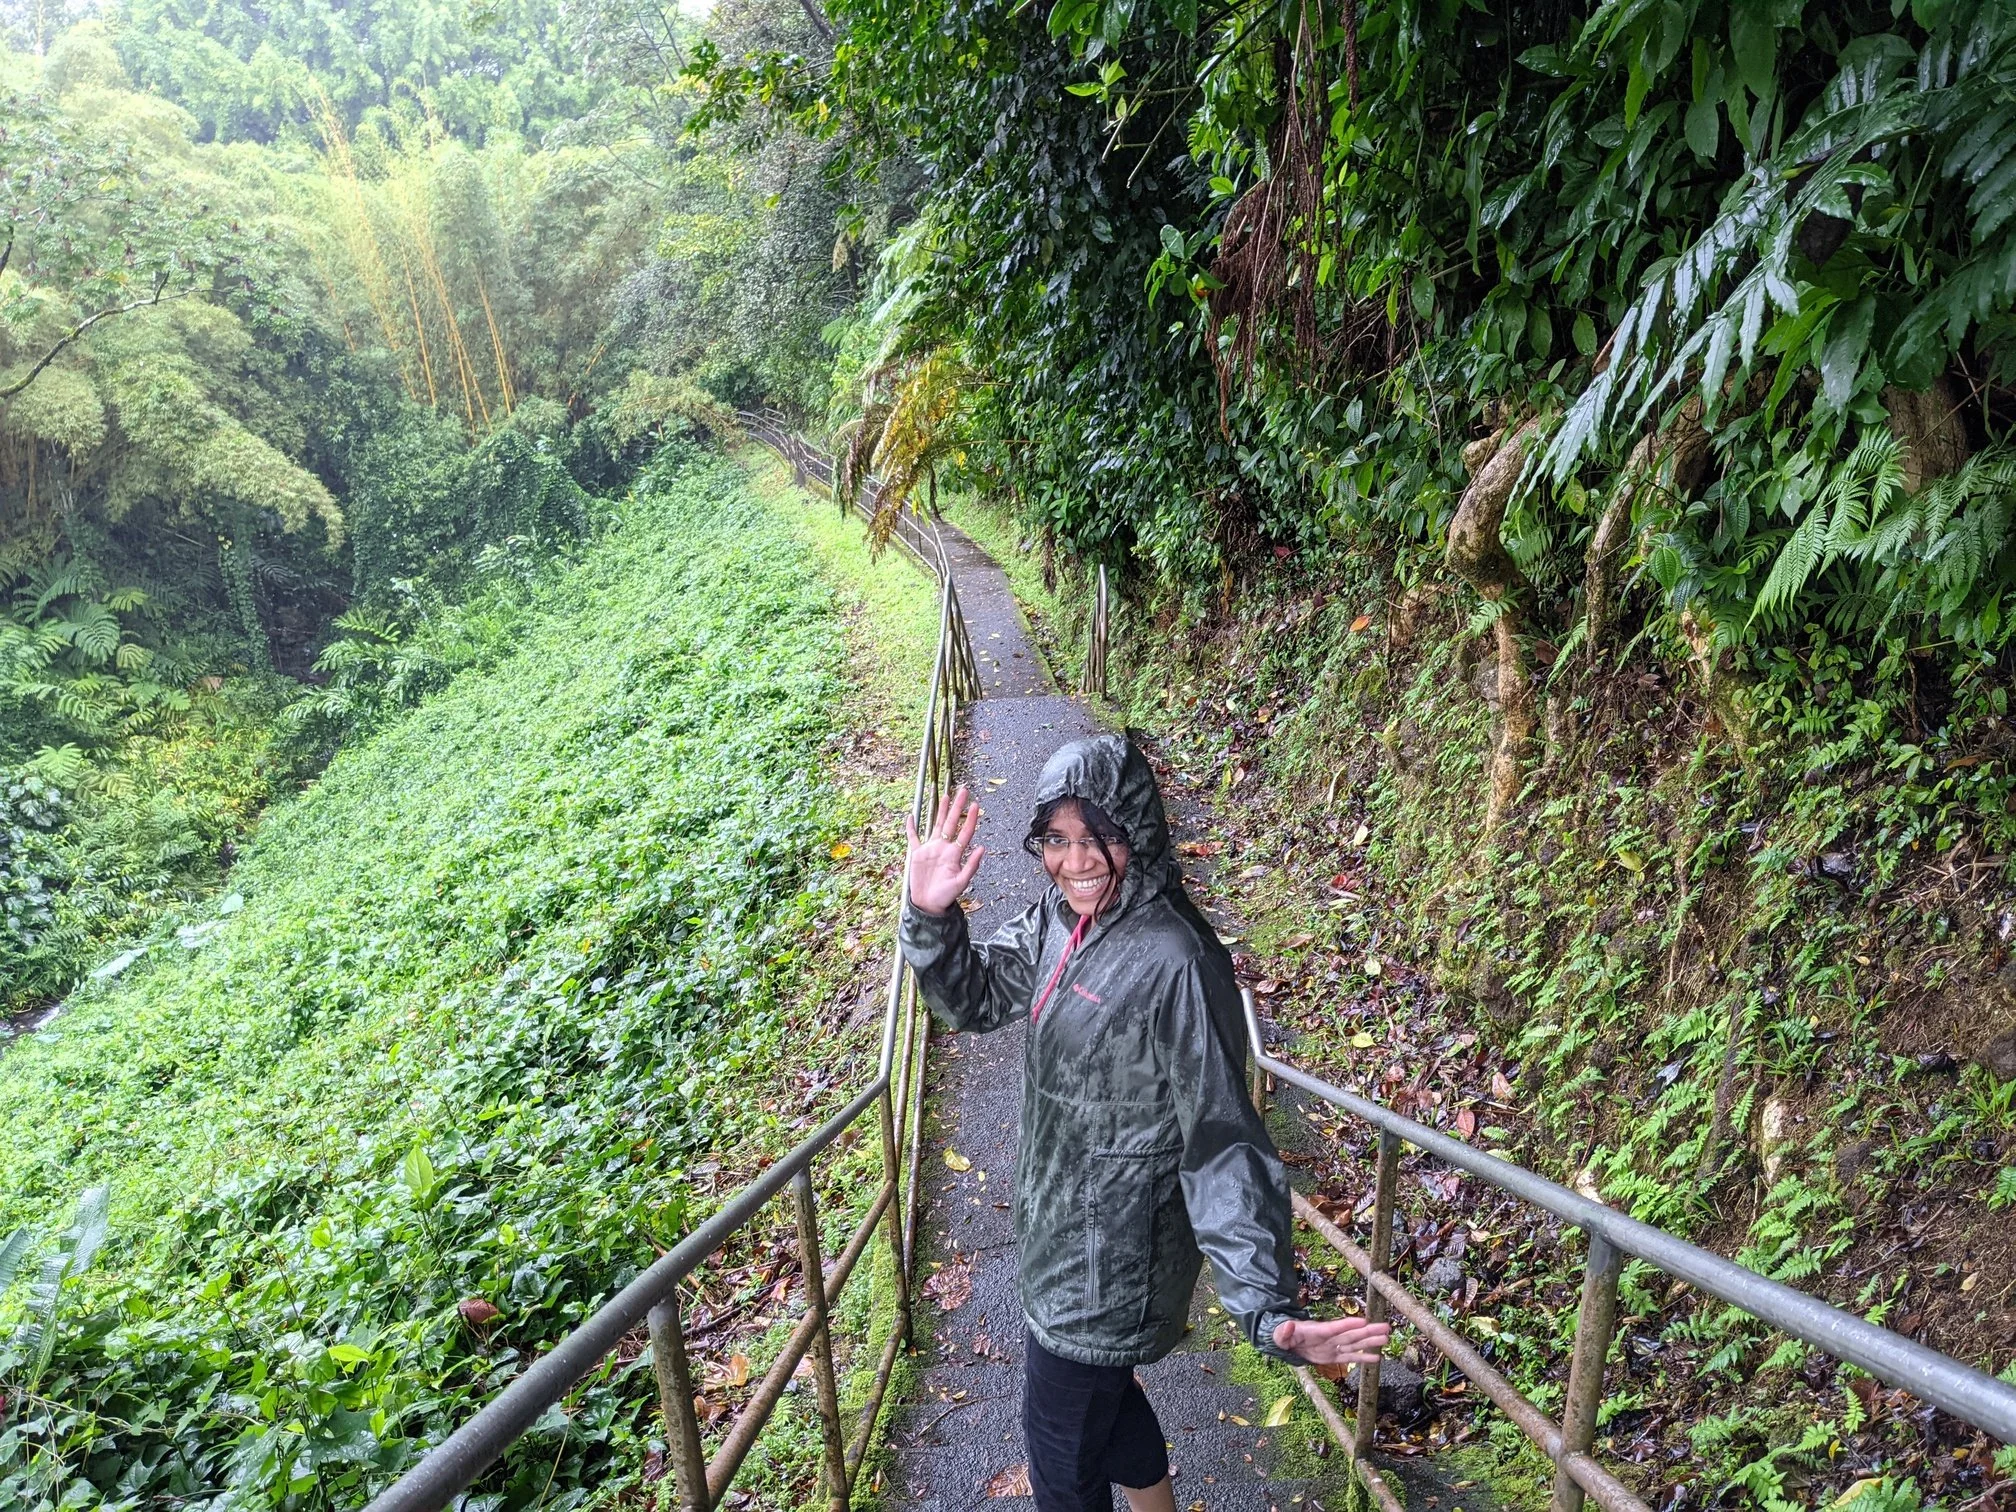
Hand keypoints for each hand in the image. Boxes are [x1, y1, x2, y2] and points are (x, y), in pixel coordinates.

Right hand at [905, 786, 984, 914]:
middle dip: (957, 806)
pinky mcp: (917, 854)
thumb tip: (982, 848)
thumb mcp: (961, 882)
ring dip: (940, 811)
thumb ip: (971, 865)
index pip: (964, 832)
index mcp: (954, 853)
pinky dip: (911, 828)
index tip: (975, 804)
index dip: (970, 819)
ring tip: (945, 796)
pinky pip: (913, 838)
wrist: (928, 904)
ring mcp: (930, 849)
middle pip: (951, 822)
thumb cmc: (946, 895)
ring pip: (936, 824)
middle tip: (963, 790)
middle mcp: (944, 847)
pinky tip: (911, 817)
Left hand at [1271, 1315, 1391, 1366]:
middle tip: (1385, 1327)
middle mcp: (1330, 1338)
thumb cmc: (1284, 1336)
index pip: (1336, 1327)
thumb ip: (1284, 1331)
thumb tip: (1288, 1325)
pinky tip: (1376, 1358)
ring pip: (1355, 1344)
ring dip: (1370, 1342)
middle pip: (1351, 1334)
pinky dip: (1363, 1358)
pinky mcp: (1333, 1356)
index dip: (1349, 1324)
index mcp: (1318, 1331)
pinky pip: (1350, 1357)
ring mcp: (1333, 1347)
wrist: (1287, 1343)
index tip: (1363, 1321)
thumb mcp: (1280, 1334)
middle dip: (1368, 1331)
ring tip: (1386, 1338)